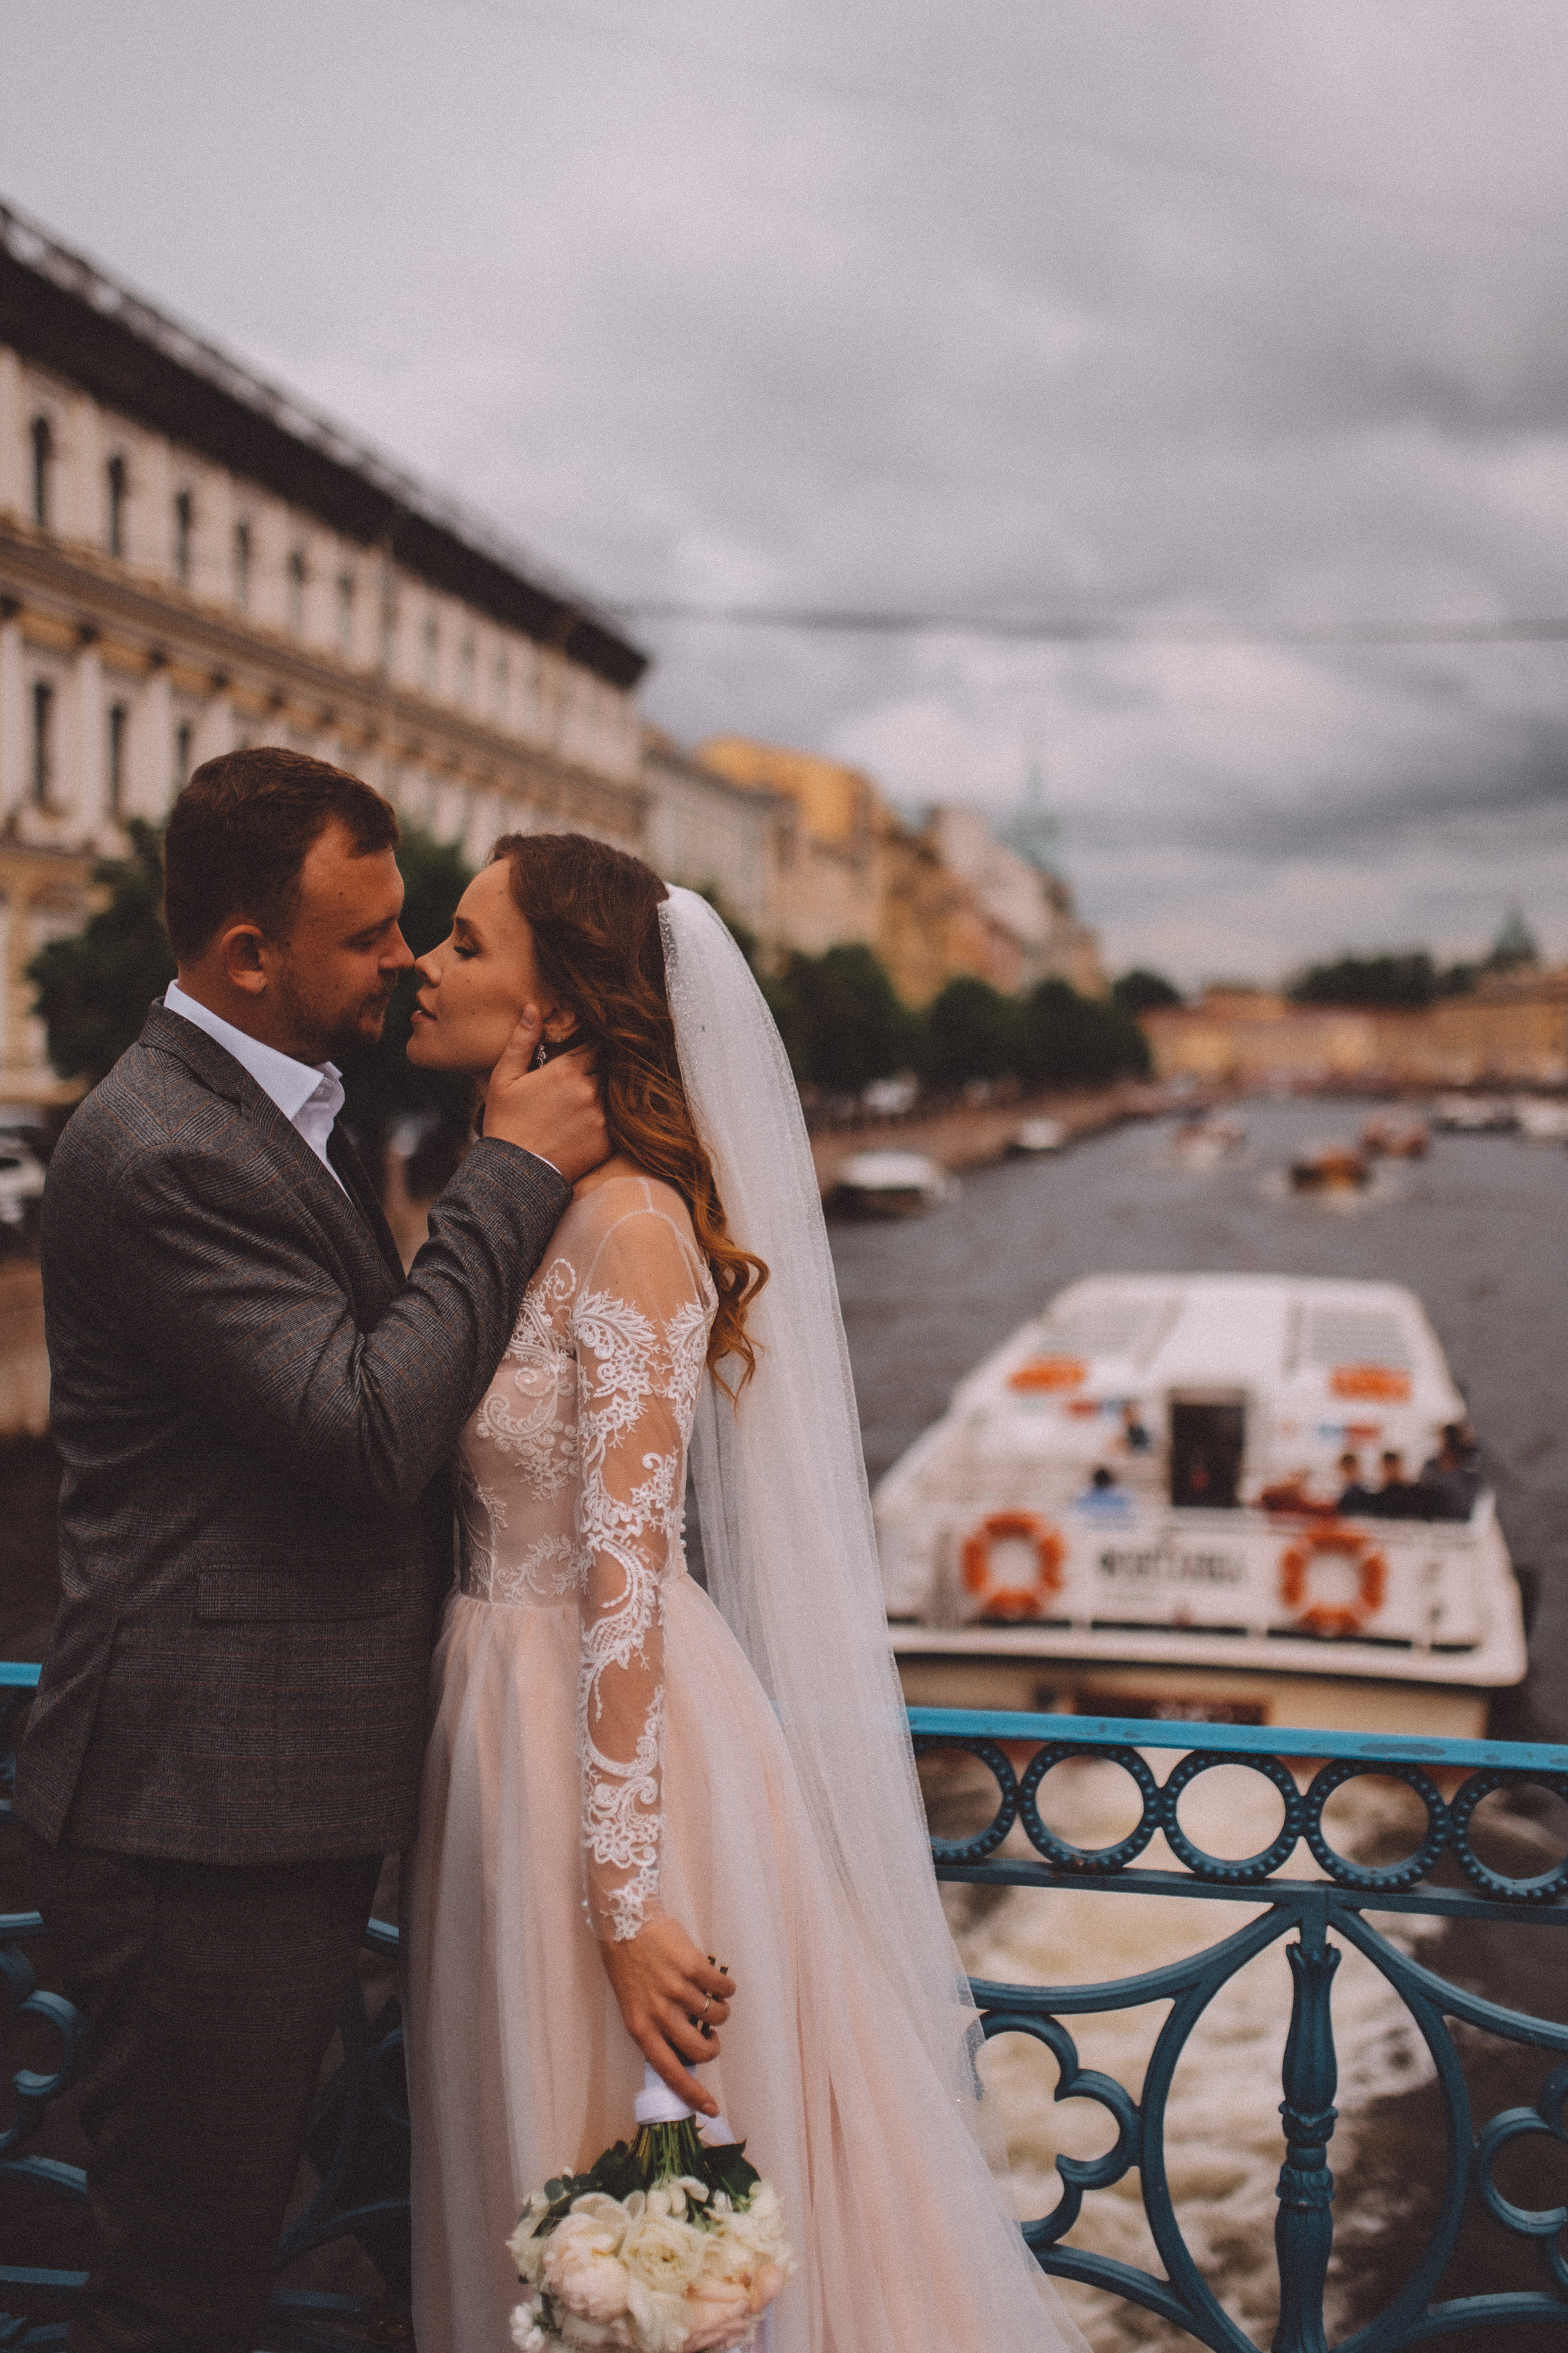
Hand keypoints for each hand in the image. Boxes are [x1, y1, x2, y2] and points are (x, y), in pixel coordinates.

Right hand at [483, 1007, 609, 1181]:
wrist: (515, 1173)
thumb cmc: (506, 1123)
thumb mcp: (504, 1078)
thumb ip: (522, 1041)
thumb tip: (532, 1008)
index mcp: (567, 1071)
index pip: (595, 1046)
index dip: (593, 1046)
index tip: (590, 1048)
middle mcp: (590, 1090)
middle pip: (609, 1067)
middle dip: (602, 1067)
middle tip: (595, 1071)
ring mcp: (601, 1116)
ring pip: (615, 1092)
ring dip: (608, 1090)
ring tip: (594, 1096)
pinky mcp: (607, 1140)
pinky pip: (618, 1120)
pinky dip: (611, 1116)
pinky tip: (596, 1119)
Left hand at [597, 1916, 735, 2117]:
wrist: (624, 1921)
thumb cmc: (629, 1967)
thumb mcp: (634, 2006)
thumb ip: (656, 2030)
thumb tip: (687, 2051)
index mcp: (640, 2029)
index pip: (670, 2073)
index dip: (693, 2094)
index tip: (712, 2109)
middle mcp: (659, 2014)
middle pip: (701, 2050)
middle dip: (713, 2046)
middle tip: (710, 2035)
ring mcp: (676, 1990)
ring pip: (717, 2017)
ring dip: (719, 2012)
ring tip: (708, 1998)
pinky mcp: (692, 1967)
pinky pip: (723, 1989)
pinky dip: (726, 1989)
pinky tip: (716, 1981)